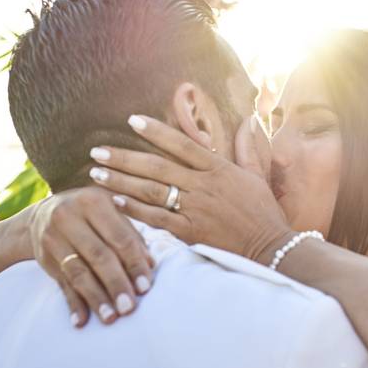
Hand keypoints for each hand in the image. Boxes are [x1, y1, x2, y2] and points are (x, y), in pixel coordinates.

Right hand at [31, 188, 153, 325]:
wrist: (44, 214)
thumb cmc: (92, 215)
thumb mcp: (112, 213)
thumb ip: (132, 235)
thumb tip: (151, 265)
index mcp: (94, 202)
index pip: (120, 238)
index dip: (134, 264)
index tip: (146, 287)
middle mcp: (69, 217)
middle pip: (98, 256)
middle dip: (116, 283)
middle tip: (129, 307)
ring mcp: (53, 238)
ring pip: (78, 272)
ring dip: (95, 298)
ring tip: (110, 318)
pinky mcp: (45, 258)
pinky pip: (61, 284)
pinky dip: (72, 304)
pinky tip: (81, 321)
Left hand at [88, 114, 293, 264]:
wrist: (271, 247)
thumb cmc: (265, 212)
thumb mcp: (258, 176)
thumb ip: (248, 148)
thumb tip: (249, 119)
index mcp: (218, 169)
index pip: (182, 144)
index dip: (156, 131)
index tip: (132, 120)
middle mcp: (203, 186)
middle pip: (157, 166)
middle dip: (124, 157)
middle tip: (97, 151)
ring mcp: (196, 209)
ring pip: (151, 190)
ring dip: (121, 181)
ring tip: (96, 173)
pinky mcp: (191, 232)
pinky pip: (158, 219)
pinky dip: (136, 211)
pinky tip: (116, 203)